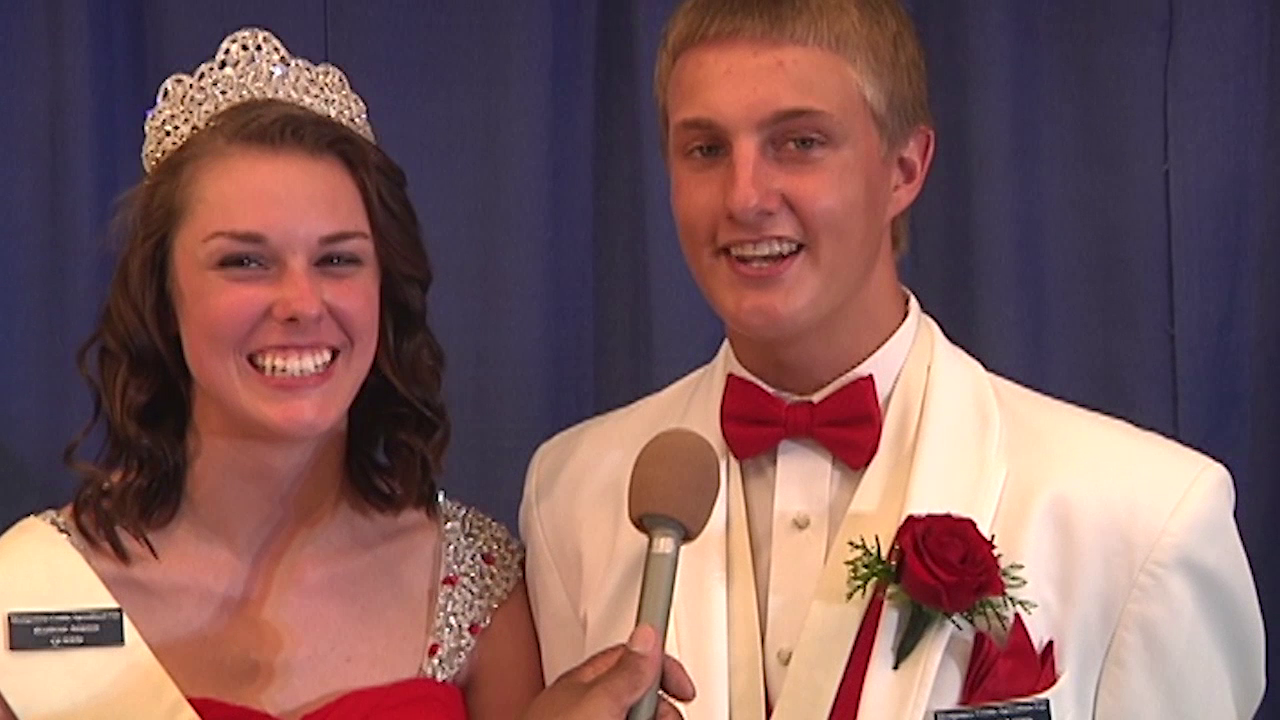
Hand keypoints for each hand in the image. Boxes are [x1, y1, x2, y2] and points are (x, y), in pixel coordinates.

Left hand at [522, 624, 695, 719]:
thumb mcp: (596, 701)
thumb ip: (625, 670)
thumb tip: (648, 632)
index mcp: (588, 681)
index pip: (634, 656)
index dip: (662, 665)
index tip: (685, 685)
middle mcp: (590, 703)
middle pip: (641, 692)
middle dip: (660, 705)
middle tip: (663, 719)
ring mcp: (592, 719)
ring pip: (635, 713)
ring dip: (652, 717)